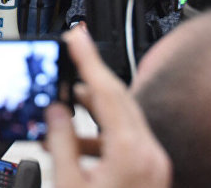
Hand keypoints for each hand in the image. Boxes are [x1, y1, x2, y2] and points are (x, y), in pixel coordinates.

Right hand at [46, 28, 170, 187]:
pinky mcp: (153, 173)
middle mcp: (151, 154)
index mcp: (131, 152)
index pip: (107, 91)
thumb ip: (61, 142)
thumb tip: (55, 110)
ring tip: (69, 97)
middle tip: (73, 53)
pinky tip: (80, 137)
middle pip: (121, 98)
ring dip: (96, 104)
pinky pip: (129, 139)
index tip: (76, 36)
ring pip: (126, 118)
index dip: (89, 59)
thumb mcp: (69, 183)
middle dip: (93, 75)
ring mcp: (155, 164)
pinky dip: (104, 131)